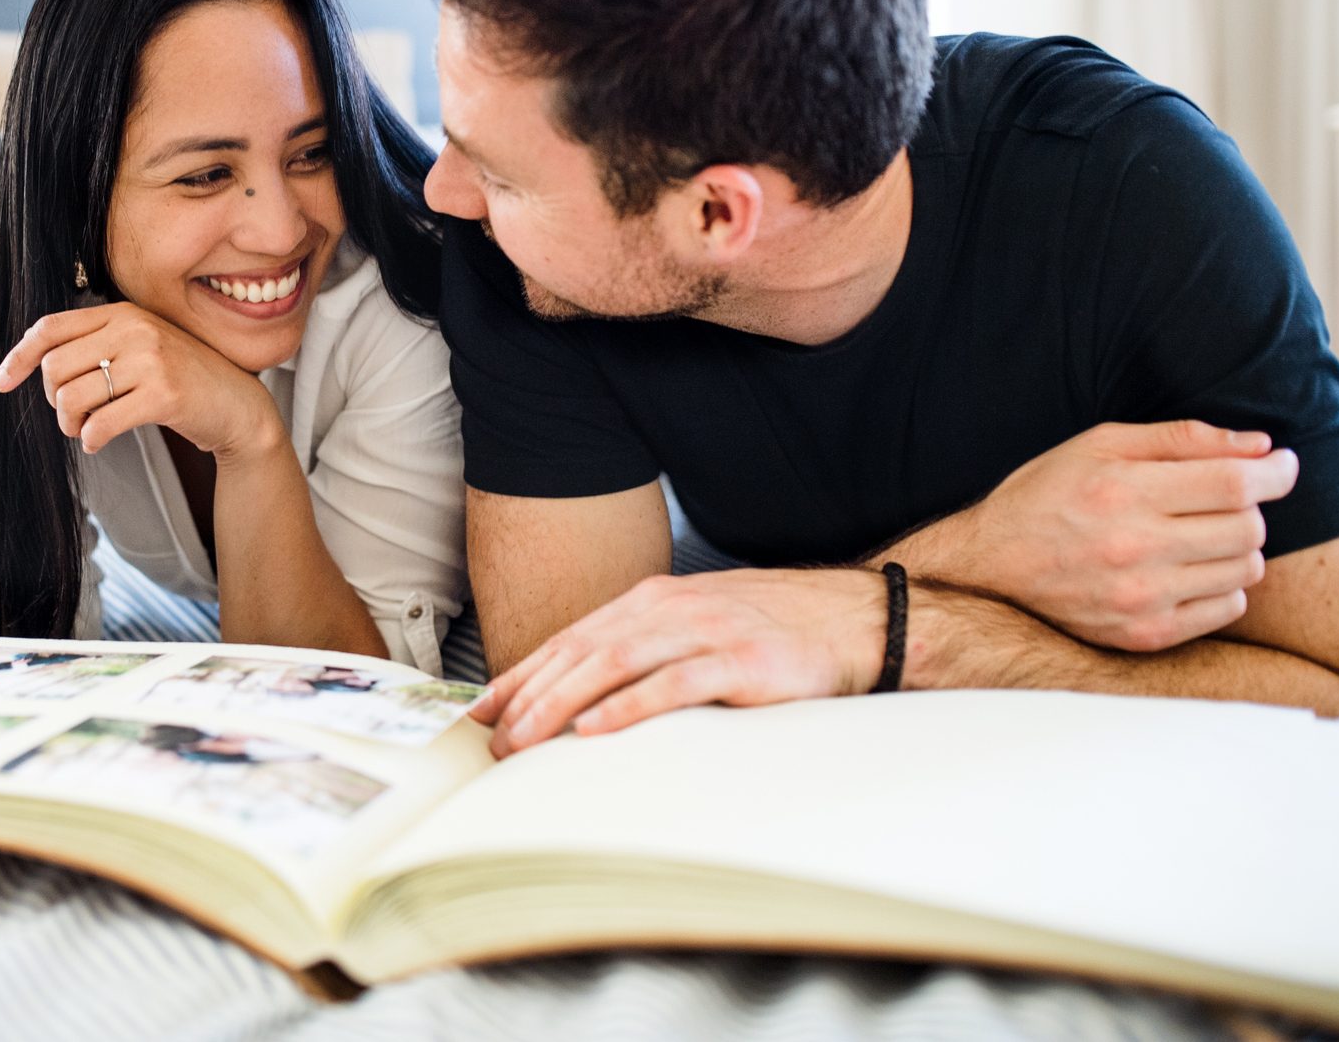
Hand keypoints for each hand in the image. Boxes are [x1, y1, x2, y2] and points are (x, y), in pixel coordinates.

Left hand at [0, 303, 283, 460]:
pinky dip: (90, 439)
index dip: (17, 357)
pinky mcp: (163, 394)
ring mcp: (151, 359)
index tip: (1, 383)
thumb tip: (33, 365)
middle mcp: (134, 329)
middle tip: (70, 415)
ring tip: (84, 430)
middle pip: (53, 367)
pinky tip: (98, 441)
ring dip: (69, 424)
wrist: (237, 406)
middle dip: (51, 400)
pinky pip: (100, 423)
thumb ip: (97, 345)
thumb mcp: (140, 347)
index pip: (50, 328)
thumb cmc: (181, 379)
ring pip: (70, 397)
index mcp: (123, 312)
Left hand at [468, 568, 885, 756]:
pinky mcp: (741, 661)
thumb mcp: (696, 627)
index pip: (571, 639)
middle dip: (529, 696)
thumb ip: (644, 650)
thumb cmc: (772, 629)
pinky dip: (629, 707)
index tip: (482, 711)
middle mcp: (670, 608)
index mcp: (652, 600)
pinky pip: (673, 684)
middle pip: (581, 652)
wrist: (856, 617)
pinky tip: (596, 729)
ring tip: (525, 739)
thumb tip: (584, 694)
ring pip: (614, 664)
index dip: (522, 675)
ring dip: (561, 704)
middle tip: (494, 739)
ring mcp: (704, 631)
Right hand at [898, 420, 1293, 651]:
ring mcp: (1140, 598)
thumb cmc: (1045, 496)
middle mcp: (1134, 548)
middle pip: (1248, 527)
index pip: (1234, 484)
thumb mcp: (1100, 445)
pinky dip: (1224, 586)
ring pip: (1245, 569)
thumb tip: (1259, 447)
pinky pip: (1227, 609)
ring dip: (1236, 547)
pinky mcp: (1143, 634)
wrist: (987, 568)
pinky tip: (1188, 569)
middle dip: (1250, 507)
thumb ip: (1181, 439)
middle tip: (1225, 498)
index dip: (1274, 472)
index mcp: (1122, 492)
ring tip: (1201, 535)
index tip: (1281, 465)